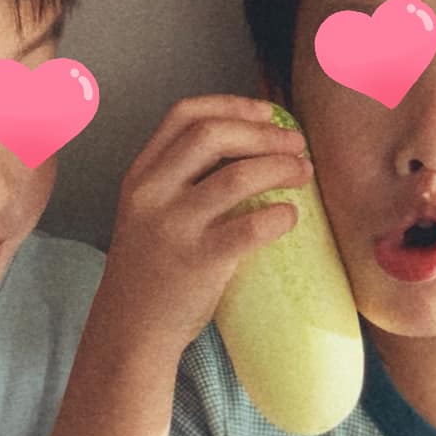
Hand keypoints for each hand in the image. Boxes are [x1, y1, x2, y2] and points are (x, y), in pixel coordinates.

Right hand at [100, 94, 311, 354]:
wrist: (131, 330)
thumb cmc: (152, 269)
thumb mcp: (149, 212)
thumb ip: (182, 178)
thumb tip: (253, 146)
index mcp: (141, 174)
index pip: (184, 115)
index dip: (232, 105)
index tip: (268, 112)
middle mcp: (152, 193)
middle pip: (213, 135)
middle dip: (263, 133)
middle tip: (297, 144)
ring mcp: (174, 227)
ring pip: (237, 176)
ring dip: (281, 168)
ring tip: (304, 173)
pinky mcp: (199, 262)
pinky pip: (252, 227)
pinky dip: (280, 215)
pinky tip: (290, 217)